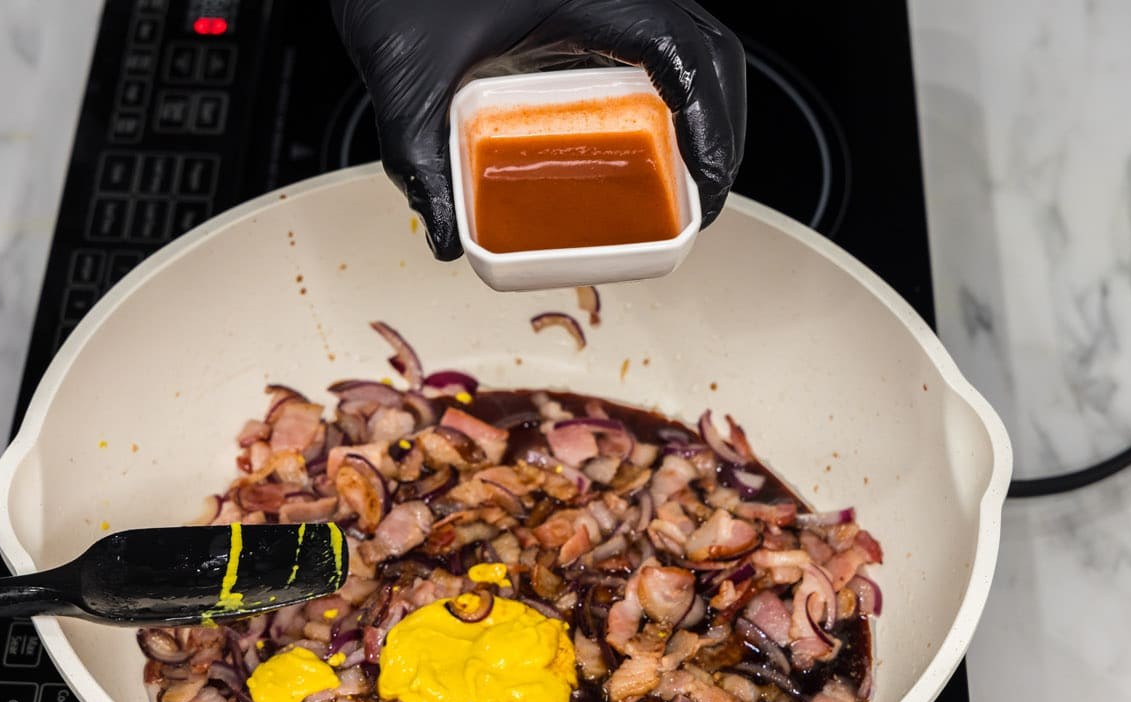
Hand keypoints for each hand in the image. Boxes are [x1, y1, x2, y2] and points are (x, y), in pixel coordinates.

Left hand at [330, 0, 746, 259]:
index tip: (708, 184)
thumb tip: (448, 239)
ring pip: (695, 36)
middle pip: (711, 48)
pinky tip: (649, 128)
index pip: (684, 54)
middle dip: (724, 125)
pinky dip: (674, 83)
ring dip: (706, 103)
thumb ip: (423, 162)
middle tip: (707, 193)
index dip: (712, 124)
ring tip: (691, 169)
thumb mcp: (406, 78)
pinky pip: (660, 34)